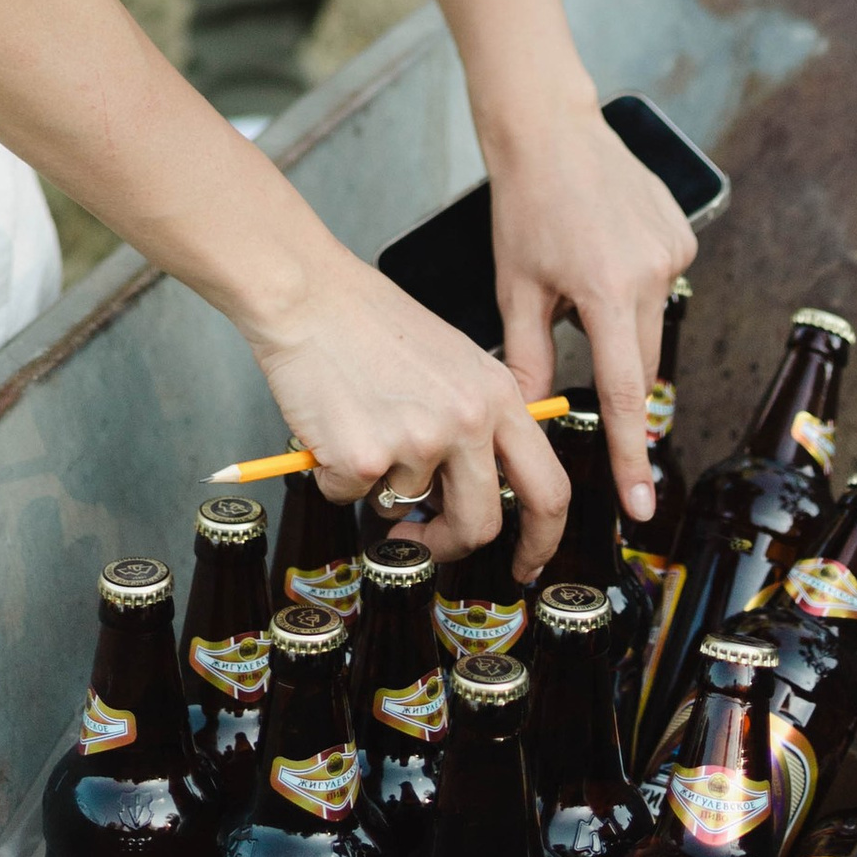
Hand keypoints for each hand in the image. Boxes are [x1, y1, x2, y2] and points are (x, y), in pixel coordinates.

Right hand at [243, 242, 568, 576]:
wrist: (307, 294)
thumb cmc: (367, 321)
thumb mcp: (454, 362)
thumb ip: (476, 421)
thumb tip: (472, 488)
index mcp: (498, 395)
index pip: (549, 488)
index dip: (541, 540)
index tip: (526, 562)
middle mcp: (469, 420)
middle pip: (481, 523)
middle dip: (448, 544)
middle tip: (421, 540)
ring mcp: (418, 441)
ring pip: (402, 506)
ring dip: (375, 484)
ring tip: (359, 425)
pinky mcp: (364, 457)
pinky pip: (349, 496)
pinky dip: (332, 475)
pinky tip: (330, 426)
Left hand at [487, 93, 696, 540]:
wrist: (551, 129)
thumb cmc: (525, 203)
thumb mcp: (516, 287)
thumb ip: (527, 359)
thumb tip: (530, 417)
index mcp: (607, 292)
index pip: (624, 397)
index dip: (629, 456)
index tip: (640, 502)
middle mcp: (651, 274)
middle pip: (641, 365)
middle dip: (614, 377)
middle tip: (576, 341)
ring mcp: (674, 251)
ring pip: (652, 325)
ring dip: (621, 325)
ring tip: (582, 274)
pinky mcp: (682, 234)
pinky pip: (660, 285)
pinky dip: (634, 287)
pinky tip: (604, 250)